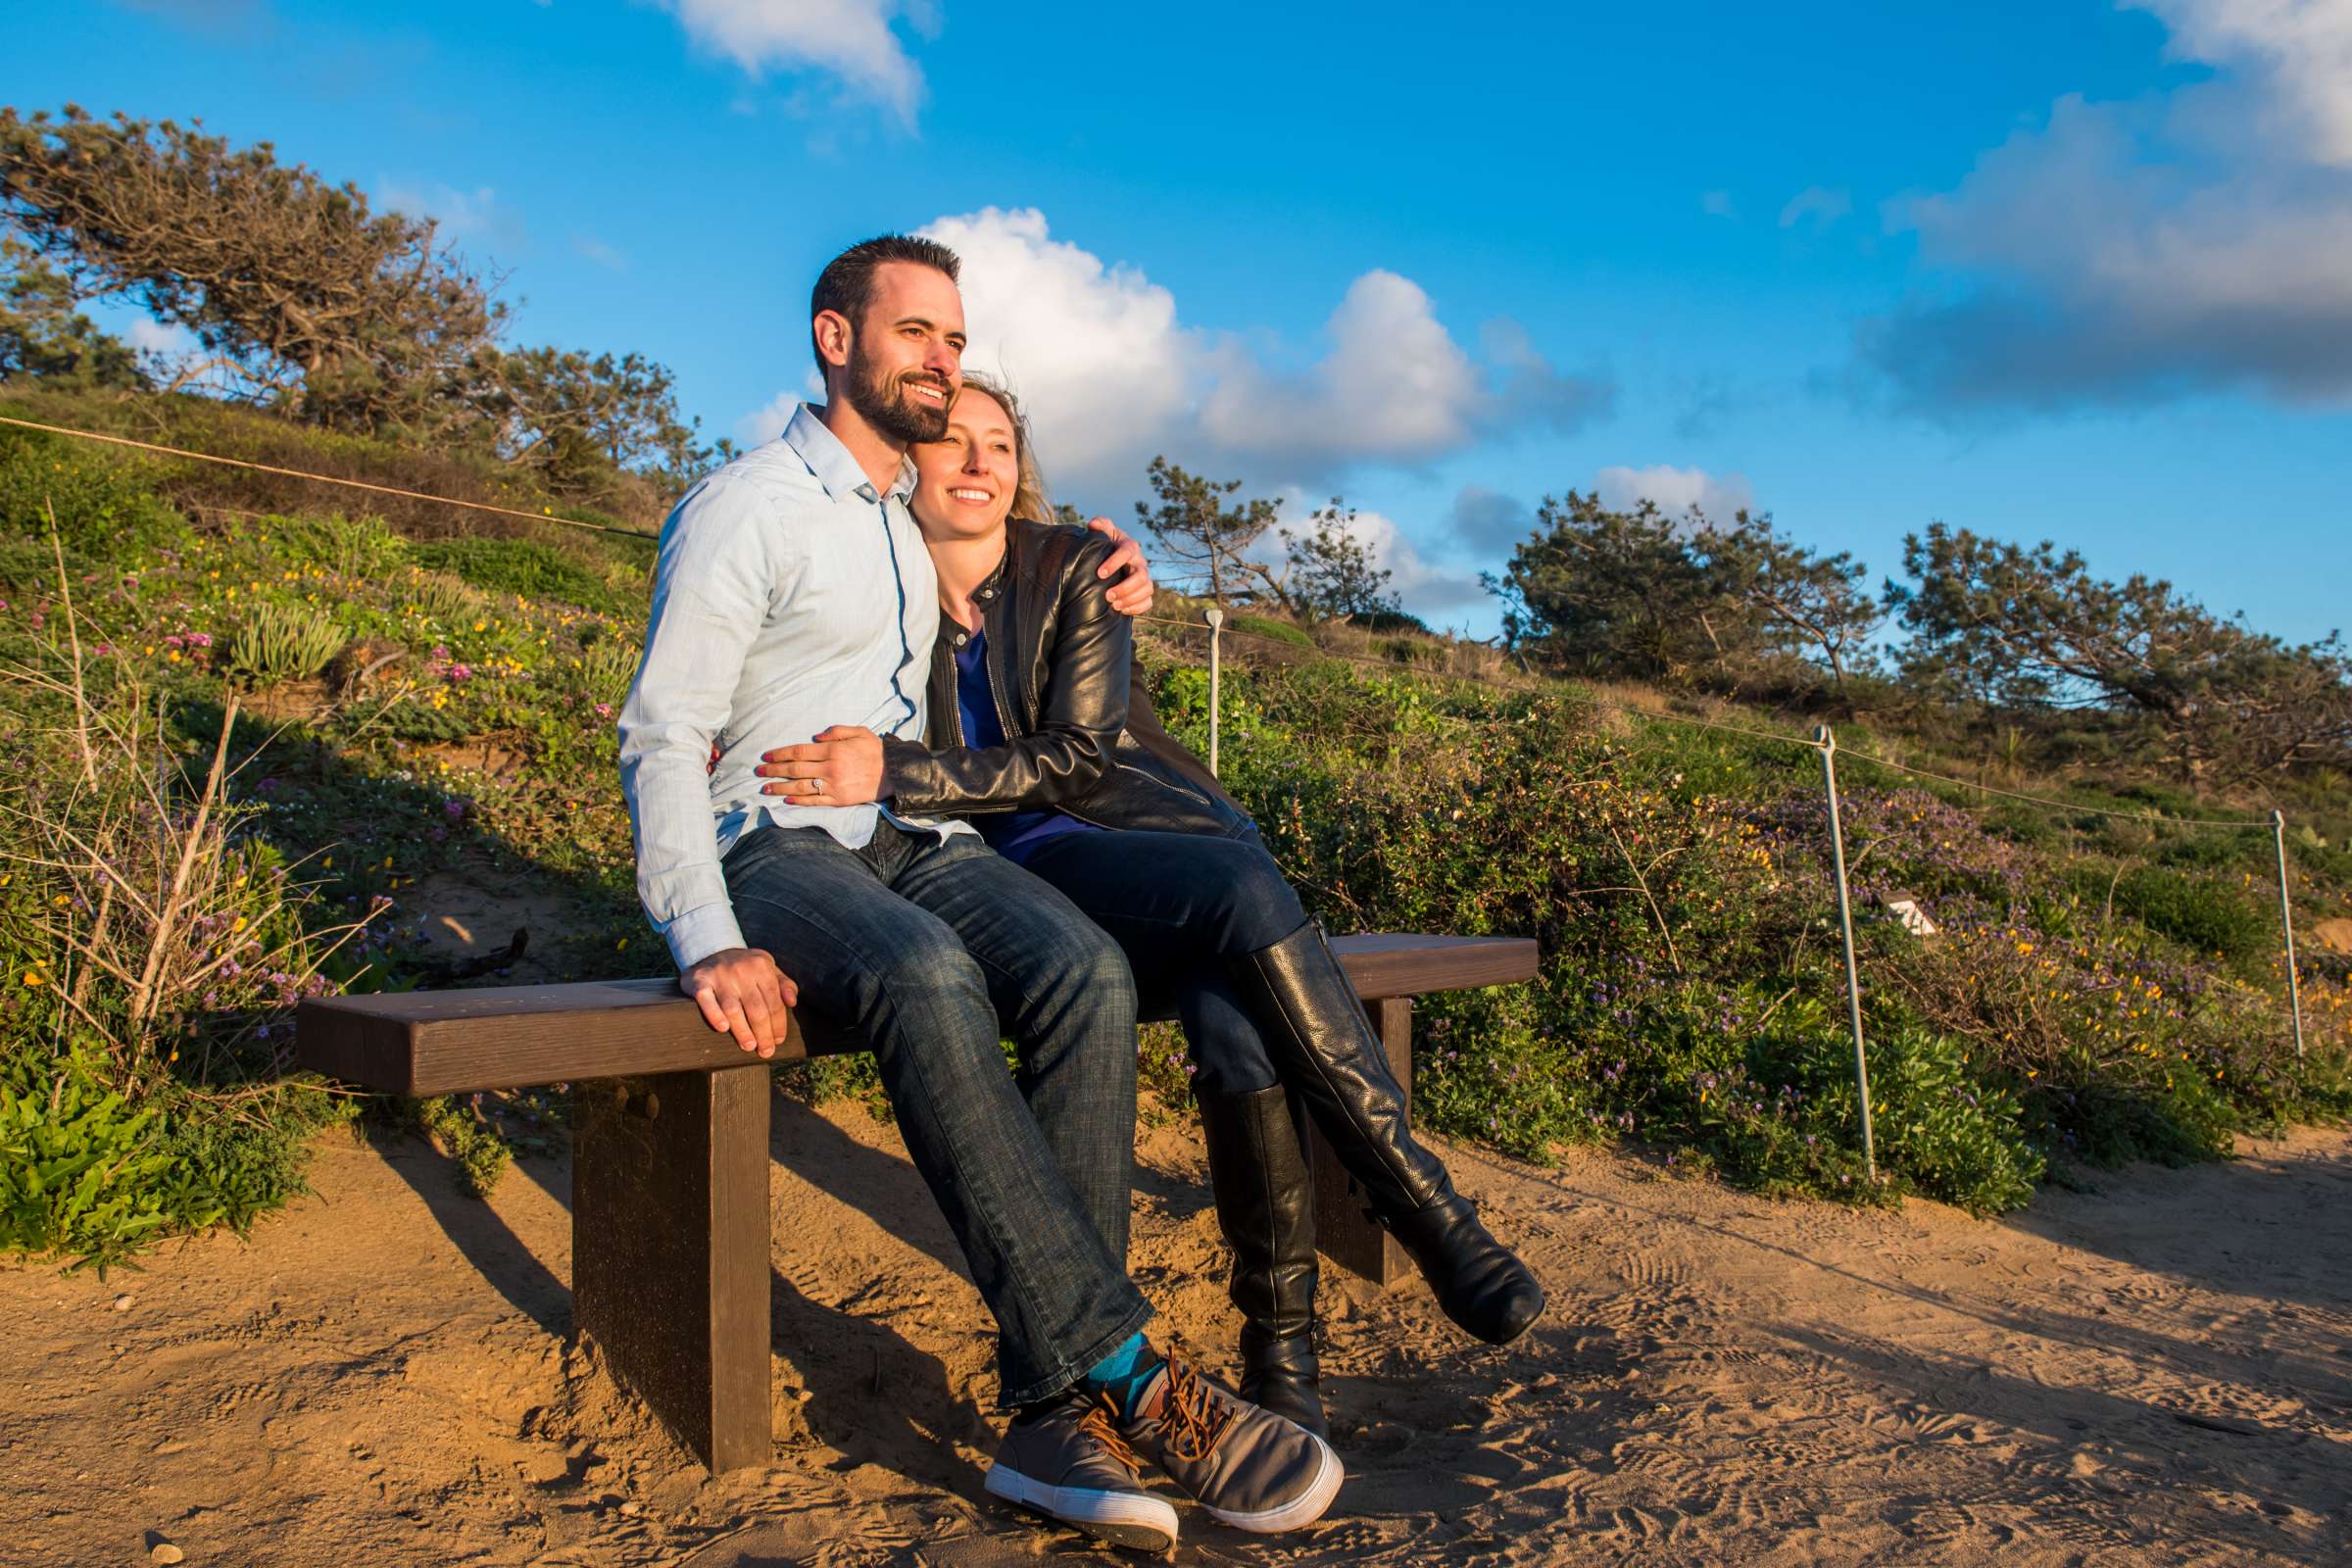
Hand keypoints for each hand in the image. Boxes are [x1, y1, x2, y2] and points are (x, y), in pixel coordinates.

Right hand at [680, 946, 797, 1056]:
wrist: (709, 950)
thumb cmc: (744, 966)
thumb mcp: (767, 967)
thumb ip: (783, 984)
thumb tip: (792, 1002)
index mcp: (762, 967)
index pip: (774, 1001)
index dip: (778, 1024)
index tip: (778, 1040)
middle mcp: (742, 970)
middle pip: (756, 1008)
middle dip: (763, 1033)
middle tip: (765, 1050)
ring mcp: (720, 975)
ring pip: (733, 1009)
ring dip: (742, 1031)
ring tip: (749, 1045)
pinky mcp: (700, 981)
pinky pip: (707, 1001)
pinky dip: (715, 1015)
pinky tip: (723, 1028)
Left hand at [756, 724, 884, 804]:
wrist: (894, 773)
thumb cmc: (876, 750)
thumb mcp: (859, 731)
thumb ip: (836, 731)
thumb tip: (815, 737)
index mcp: (833, 750)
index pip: (799, 751)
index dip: (780, 754)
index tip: (766, 756)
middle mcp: (830, 768)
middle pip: (795, 769)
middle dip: (774, 770)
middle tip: (758, 772)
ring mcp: (834, 786)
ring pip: (800, 787)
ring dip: (780, 787)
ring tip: (765, 788)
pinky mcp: (839, 800)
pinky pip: (814, 801)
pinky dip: (798, 801)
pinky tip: (787, 799)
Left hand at [1086, 516, 1154, 617]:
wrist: (1115, 558)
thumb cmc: (1107, 544)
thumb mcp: (1104, 533)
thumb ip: (1100, 525)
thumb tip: (1092, 524)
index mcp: (1130, 547)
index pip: (1127, 552)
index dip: (1115, 563)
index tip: (1100, 574)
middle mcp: (1140, 562)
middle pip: (1141, 576)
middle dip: (1125, 587)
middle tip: (1107, 596)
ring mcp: (1145, 577)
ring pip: (1147, 590)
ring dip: (1131, 599)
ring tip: (1114, 605)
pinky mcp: (1145, 591)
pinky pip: (1148, 601)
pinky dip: (1138, 607)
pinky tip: (1122, 610)